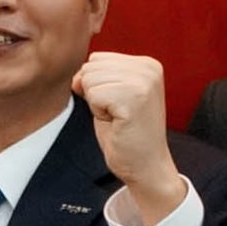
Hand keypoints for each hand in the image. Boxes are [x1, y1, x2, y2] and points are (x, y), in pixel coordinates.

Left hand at [73, 52, 186, 223]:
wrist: (145, 166)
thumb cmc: (126, 133)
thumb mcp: (110, 95)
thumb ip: (95, 77)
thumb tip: (77, 78)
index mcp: (147, 64)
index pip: (96, 59)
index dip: (97, 86)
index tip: (118, 105)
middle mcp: (149, 68)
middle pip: (90, 67)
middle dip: (95, 94)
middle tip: (118, 115)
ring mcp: (144, 82)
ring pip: (89, 80)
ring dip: (97, 104)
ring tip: (118, 118)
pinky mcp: (134, 99)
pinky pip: (93, 96)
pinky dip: (98, 113)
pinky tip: (118, 123)